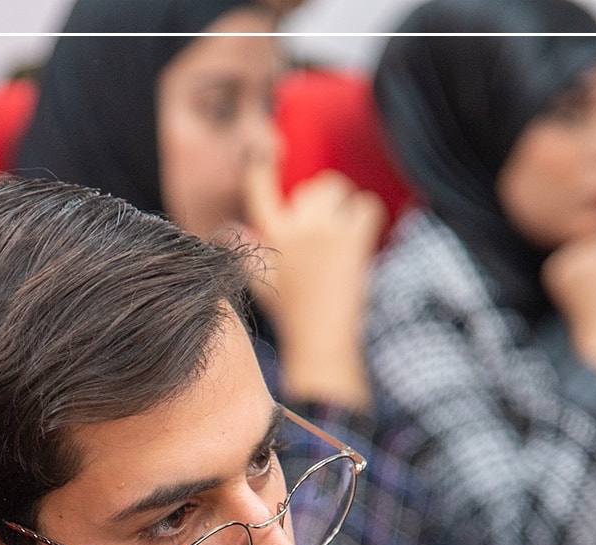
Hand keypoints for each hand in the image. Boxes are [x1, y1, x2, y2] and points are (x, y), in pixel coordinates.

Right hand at [241, 153, 384, 409]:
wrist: (319, 340)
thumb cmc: (289, 314)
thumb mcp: (256, 281)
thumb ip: (244, 250)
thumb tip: (228, 230)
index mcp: (269, 236)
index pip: (258, 186)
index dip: (260, 166)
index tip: (262, 155)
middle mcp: (295, 228)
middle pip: (313, 188)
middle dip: (320, 200)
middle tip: (324, 224)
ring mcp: (326, 232)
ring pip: (340, 190)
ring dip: (343, 207)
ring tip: (342, 231)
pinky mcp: (354, 241)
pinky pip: (367, 206)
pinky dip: (366, 216)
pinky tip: (362, 236)